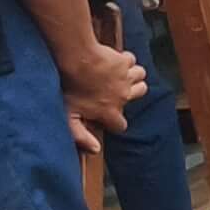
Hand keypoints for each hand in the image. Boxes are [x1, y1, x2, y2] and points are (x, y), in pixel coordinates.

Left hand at [56, 38, 144, 154]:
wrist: (78, 59)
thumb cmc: (72, 87)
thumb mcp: (69, 115)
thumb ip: (80, 135)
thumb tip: (95, 150)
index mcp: (110, 111)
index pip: (120, 125)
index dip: (114, 123)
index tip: (105, 118)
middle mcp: (124, 95)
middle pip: (140, 94)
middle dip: (132, 92)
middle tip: (116, 90)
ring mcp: (126, 77)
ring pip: (140, 76)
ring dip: (133, 75)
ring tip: (120, 74)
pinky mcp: (123, 61)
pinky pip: (131, 60)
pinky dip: (124, 60)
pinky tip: (114, 59)